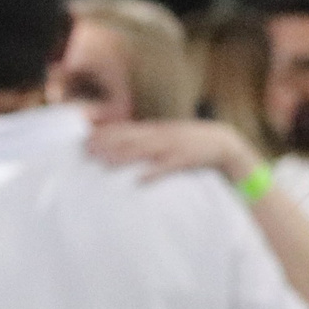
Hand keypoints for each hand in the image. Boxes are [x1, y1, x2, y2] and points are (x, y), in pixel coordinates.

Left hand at [89, 119, 260, 185]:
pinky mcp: (185, 160)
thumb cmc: (192, 142)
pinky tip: (140, 180)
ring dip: (123, 156)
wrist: (223, 143)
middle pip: (129, 138)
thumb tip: (125, 144)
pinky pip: (167, 167)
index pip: (125, 128)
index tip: (85, 141)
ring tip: (105, 163)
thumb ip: (148, 138)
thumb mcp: (169, 135)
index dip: (104, 134)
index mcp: (156, 129)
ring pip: (143, 151)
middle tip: (87, 152)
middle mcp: (161, 135)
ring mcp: (172, 147)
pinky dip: (153, 173)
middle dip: (107, 144)